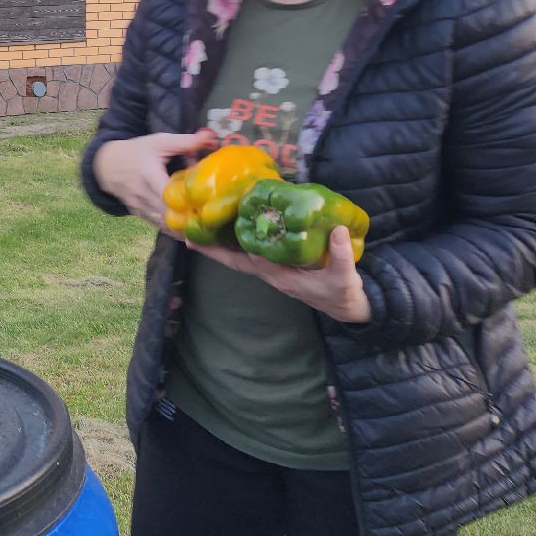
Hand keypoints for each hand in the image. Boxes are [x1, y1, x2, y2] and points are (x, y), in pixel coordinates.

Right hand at [94, 130, 216, 229]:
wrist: (107, 165)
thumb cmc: (136, 152)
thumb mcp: (159, 142)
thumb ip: (185, 142)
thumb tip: (211, 138)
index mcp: (148, 175)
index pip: (166, 193)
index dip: (183, 202)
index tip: (203, 207)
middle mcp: (142, 194)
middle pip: (167, 214)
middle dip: (187, 221)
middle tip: (209, 225)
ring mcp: (139, 207)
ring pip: (163, 224)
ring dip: (181, 229)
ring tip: (201, 233)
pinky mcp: (139, 214)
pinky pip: (158, 226)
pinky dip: (172, 231)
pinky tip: (187, 234)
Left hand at [188, 225, 370, 322]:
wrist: (346, 308)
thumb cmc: (343, 293)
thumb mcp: (345, 277)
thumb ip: (342, 255)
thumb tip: (338, 230)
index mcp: (281, 276)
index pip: (249, 260)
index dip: (230, 247)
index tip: (213, 232)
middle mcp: (271, 273)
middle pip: (235, 260)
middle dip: (213, 249)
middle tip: (189, 235)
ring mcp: (273, 270)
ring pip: (241, 257)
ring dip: (222, 244)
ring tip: (203, 227)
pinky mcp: (279, 266)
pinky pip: (253, 252)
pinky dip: (240, 242)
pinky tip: (235, 228)